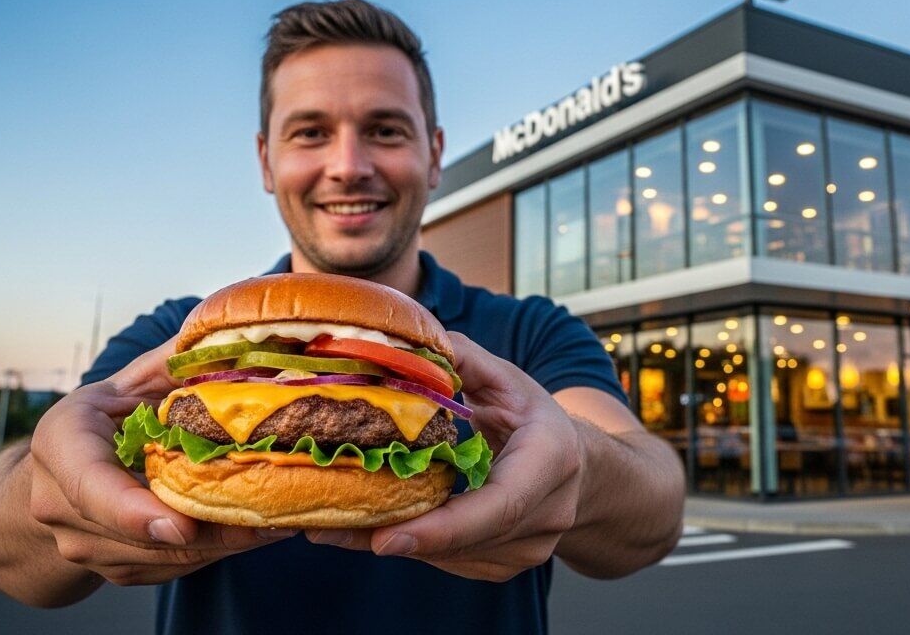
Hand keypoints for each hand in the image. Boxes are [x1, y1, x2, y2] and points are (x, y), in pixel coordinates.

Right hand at [27, 337, 293, 585]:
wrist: (57, 477)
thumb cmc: (104, 418)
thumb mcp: (129, 381)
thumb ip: (173, 363)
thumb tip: (228, 330)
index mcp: (62, 444)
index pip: (90, 486)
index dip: (133, 510)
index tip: (182, 522)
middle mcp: (60, 504)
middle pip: (142, 532)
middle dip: (212, 528)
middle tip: (274, 516)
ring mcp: (85, 546)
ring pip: (165, 556)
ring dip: (225, 542)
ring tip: (283, 520)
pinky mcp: (117, 569)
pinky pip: (175, 567)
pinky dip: (218, 550)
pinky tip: (259, 529)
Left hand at [307, 331, 584, 581]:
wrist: (583, 470)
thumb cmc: (538, 420)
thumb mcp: (510, 381)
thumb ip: (466, 361)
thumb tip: (417, 343)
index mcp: (551, 460)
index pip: (498, 505)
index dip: (442, 526)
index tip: (386, 539)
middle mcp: (547, 513)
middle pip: (464, 539)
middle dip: (394, 534)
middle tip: (326, 528)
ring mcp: (528, 548)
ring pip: (450, 556)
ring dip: (389, 541)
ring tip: (328, 528)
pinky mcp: (503, 565)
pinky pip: (450, 561)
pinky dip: (409, 543)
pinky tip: (365, 528)